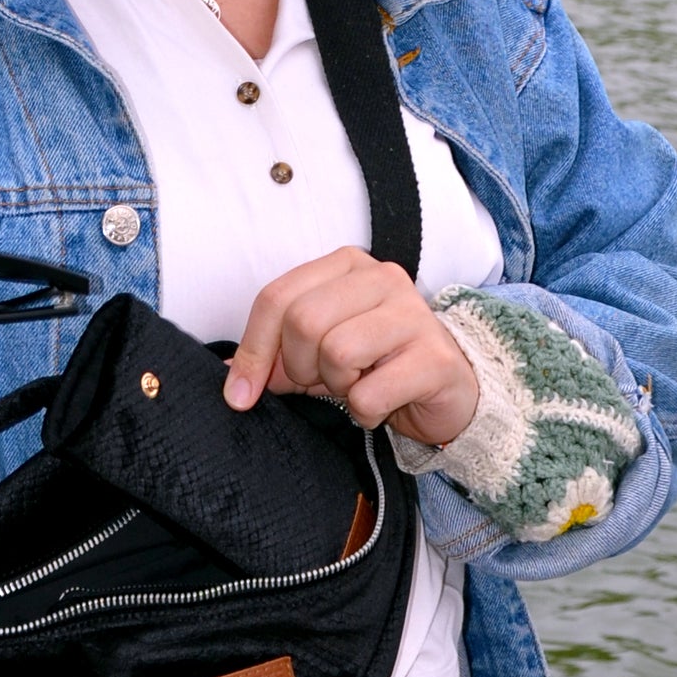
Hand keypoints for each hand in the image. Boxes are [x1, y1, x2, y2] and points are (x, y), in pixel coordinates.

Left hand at [222, 248, 478, 447]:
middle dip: (300, 367)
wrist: (447, 391)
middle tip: (323, 381)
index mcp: (346, 265)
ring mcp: (413, 314)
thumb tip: (228, 380)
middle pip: (303, 322)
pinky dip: (364, 411)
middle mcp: (382, 277)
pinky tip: (380, 404)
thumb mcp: (317, 353)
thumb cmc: (376, 364)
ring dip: (337, 386)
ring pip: (337, 352)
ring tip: (357, 385)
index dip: (252, 350)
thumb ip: (274, 357)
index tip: (240, 394)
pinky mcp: (434, 358)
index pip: (276, 297)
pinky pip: (369, 393)